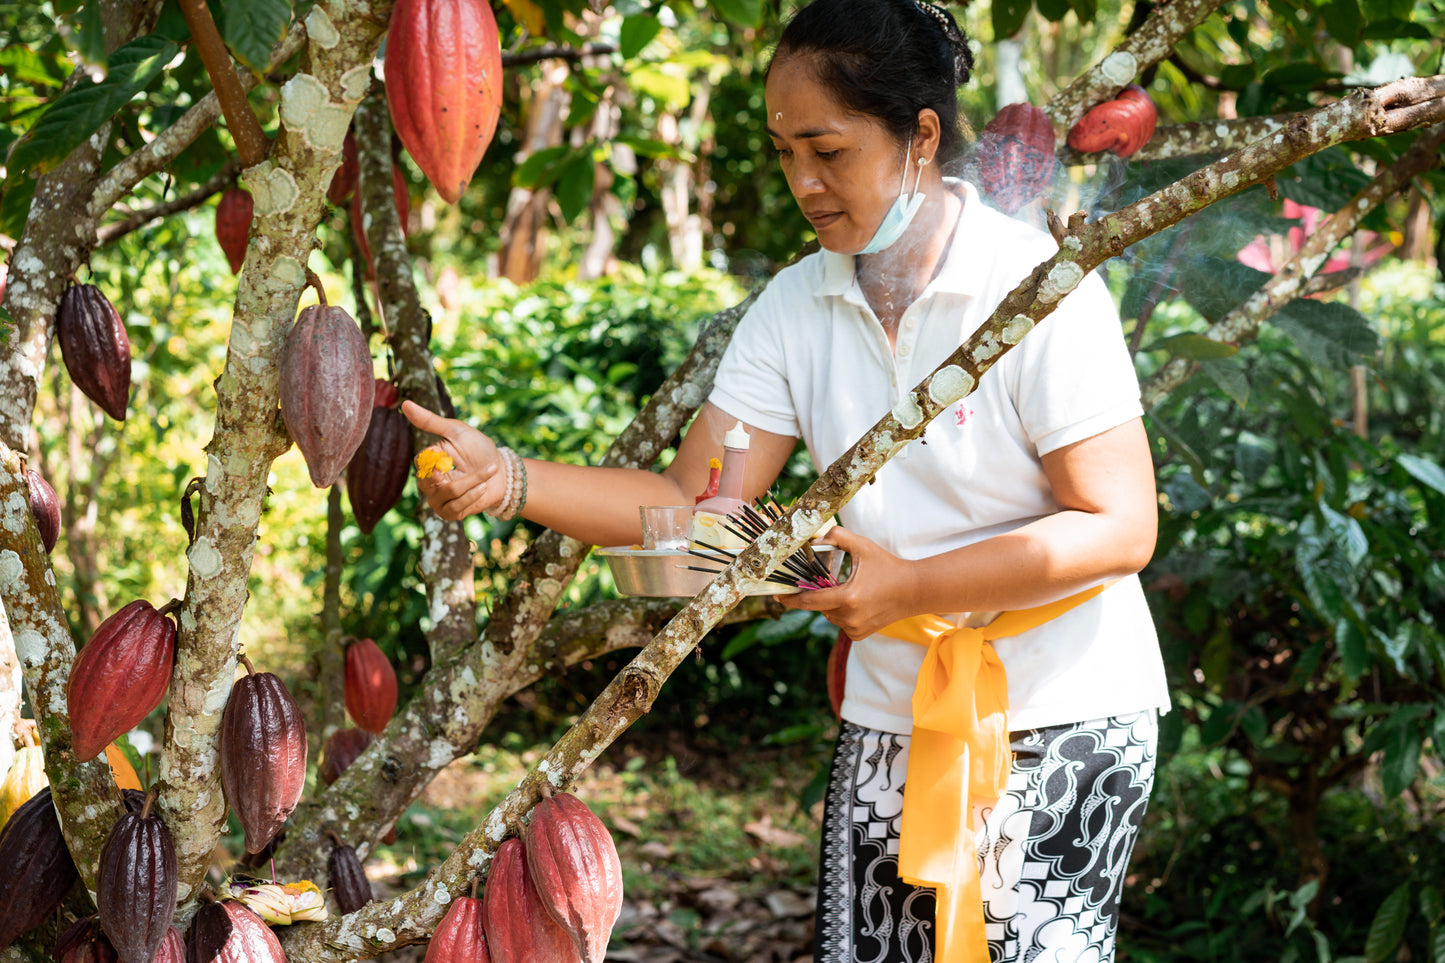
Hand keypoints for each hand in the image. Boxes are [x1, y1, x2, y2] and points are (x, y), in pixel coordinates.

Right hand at [401, 401, 505, 519]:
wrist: (502, 471)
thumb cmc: (478, 449)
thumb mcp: (457, 431)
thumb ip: (431, 421)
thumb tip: (404, 403)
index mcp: (428, 460)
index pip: (420, 462)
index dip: (433, 460)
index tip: (447, 455)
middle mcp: (429, 481)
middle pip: (426, 482)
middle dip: (448, 475)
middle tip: (458, 467)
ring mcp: (438, 499)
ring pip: (445, 494)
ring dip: (471, 482)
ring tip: (488, 471)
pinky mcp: (450, 513)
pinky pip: (454, 508)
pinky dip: (471, 496)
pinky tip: (483, 487)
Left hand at [776, 527, 917, 638]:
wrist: (914, 591)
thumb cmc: (888, 567)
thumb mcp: (863, 547)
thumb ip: (838, 536)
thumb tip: (816, 537)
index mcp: (847, 598)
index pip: (809, 601)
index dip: (790, 598)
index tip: (777, 595)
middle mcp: (849, 617)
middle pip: (819, 606)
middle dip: (820, 593)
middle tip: (831, 581)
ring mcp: (855, 629)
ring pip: (829, 615)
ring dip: (832, 603)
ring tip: (852, 589)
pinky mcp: (860, 635)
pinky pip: (840, 623)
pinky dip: (842, 612)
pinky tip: (858, 601)